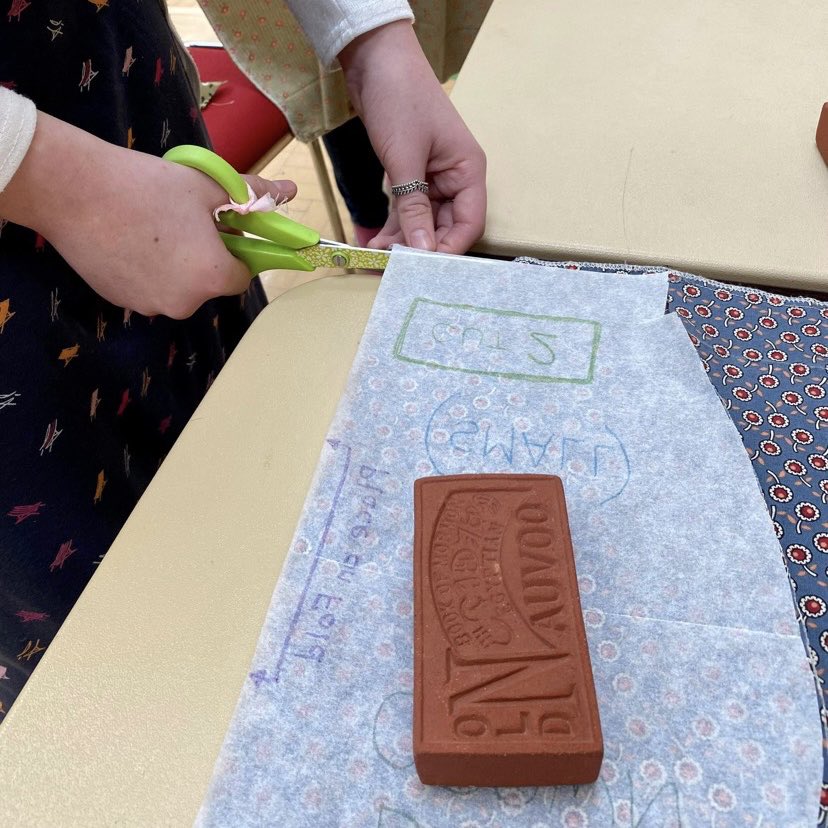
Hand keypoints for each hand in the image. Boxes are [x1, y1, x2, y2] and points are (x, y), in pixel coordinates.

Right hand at [0, 112, 296, 317]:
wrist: (71, 190)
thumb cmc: (146, 185)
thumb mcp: (206, 185)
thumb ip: (253, 194)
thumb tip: (291, 190)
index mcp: (210, 277)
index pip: (241, 277)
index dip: (236, 253)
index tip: (220, 230)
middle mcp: (184, 302)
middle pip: (210, 284)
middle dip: (205, 258)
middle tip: (182, 222)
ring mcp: (150, 306)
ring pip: (179, 288)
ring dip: (176, 266)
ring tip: (151, 228)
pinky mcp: (121, 302)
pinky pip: (149, 289)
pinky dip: (148, 271)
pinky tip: (129, 240)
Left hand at [339, 21, 485, 254]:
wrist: (374, 60)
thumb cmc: (400, 98)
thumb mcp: (405, 157)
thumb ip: (413, 206)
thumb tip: (422, 249)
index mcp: (467, 170)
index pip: (469, 223)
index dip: (449, 249)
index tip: (425, 269)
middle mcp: (454, 178)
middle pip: (445, 227)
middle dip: (421, 249)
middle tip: (395, 269)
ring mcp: (432, 178)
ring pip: (423, 222)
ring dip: (403, 241)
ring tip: (377, 260)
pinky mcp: (411, 176)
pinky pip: (406, 210)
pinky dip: (393, 226)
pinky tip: (375, 242)